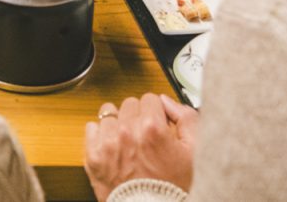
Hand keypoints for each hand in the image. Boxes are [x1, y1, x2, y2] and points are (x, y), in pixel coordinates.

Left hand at [84, 94, 198, 199]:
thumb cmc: (173, 187)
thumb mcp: (195, 152)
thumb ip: (186, 119)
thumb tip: (168, 102)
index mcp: (151, 129)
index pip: (150, 98)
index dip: (157, 111)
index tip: (158, 123)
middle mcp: (127, 133)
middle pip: (130, 104)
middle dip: (139, 115)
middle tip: (145, 135)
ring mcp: (108, 144)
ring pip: (110, 114)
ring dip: (119, 124)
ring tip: (129, 141)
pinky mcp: (93, 156)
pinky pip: (92, 128)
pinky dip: (101, 134)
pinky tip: (114, 145)